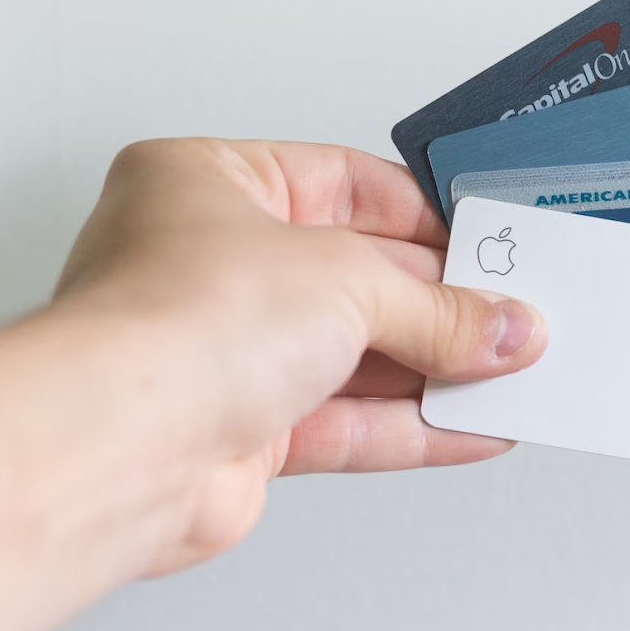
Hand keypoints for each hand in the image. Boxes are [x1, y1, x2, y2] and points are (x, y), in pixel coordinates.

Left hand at [52, 139, 547, 574]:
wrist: (117, 447)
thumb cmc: (174, 322)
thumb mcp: (346, 280)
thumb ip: (437, 308)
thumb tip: (501, 327)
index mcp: (207, 183)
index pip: (340, 183)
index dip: (421, 214)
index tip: (484, 242)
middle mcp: (207, 264)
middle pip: (354, 275)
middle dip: (439, 302)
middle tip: (512, 314)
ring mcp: (221, 352)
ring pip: (353, 356)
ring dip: (434, 368)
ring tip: (511, 374)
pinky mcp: (239, 432)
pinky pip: (345, 423)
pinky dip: (413, 426)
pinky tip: (473, 426)